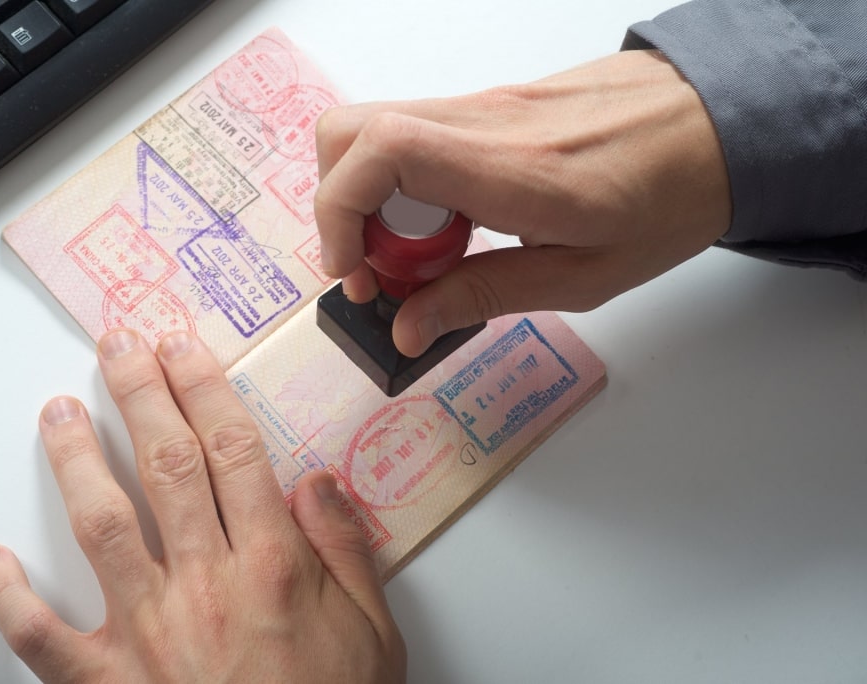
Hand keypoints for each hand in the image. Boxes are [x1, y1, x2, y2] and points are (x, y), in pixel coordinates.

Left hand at [0, 329, 405, 682]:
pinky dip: (9, 598)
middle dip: (142, 394)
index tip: (183, 347)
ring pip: (102, 526)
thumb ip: (347, 549)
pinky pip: (43, 638)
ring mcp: (150, 633)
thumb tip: (316, 481)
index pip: (233, 449)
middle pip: (167, 466)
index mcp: (274, 566)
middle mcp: (206, 585)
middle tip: (120, 345)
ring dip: (77, 460)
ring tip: (60, 411)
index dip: (204, 388)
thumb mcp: (376, 632)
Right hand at [314, 49, 730, 356]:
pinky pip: (412, 137)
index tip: (352, 271)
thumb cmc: (668, 200)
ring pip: (374, 133)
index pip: (379, 152)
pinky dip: (403, 186)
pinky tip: (449, 227)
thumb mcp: (583, 276)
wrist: (718, 125)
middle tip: (381, 271)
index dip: (338, 211)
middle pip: (350, 132)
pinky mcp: (486, 107)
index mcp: (510, 170)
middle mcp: (481, 122)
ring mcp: (480, 106)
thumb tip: (408, 325)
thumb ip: (484, 296)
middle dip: (342, 211)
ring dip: (371, 201)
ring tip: (419, 257)